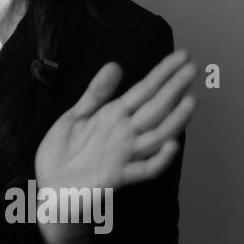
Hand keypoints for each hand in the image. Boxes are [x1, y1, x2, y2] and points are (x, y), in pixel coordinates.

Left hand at [34, 48, 197, 194]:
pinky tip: (171, 145)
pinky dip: (160, 159)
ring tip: (190, 100)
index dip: (163, 73)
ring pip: (157, 136)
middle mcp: (125, 134)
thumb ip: (96, 93)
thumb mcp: (76, 116)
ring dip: (175, 120)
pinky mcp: (117, 177)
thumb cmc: (64, 153)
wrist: (50, 187)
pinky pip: (145, 169)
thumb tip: (115, 64)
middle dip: (173, 88)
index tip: (183, 55)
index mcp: (115, 116)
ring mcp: (124, 155)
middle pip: (155, 108)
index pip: (145, 90)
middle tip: (192, 68)